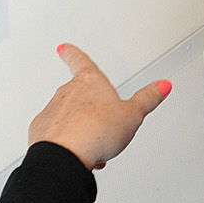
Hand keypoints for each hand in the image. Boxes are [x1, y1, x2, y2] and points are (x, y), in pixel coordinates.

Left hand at [27, 44, 172, 169]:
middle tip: (102, 124)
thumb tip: (162, 86)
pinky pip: (56, 134)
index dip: (72, 53)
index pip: (79, 60)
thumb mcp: (132, 115)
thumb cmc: (96, 132)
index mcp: (89, 82)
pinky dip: (68, 142)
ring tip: (96, 145)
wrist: (66, 155)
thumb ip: (147, 99)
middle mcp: (67, 92)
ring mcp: (52, 111)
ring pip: (68, 117)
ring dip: (81, 128)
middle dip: (89, 108)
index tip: (63, 47)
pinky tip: (80, 153)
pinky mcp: (41, 131)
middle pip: (77, 94)